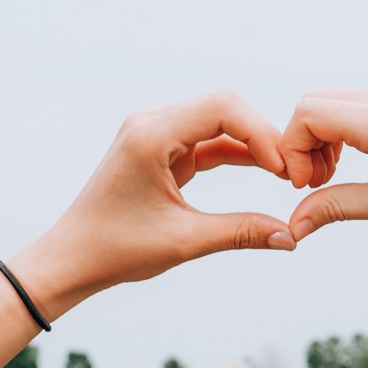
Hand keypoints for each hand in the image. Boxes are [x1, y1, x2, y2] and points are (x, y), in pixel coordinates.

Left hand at [9, 92, 296, 319]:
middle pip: (224, 108)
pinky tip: (265, 172)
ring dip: (252, 145)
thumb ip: (240, 233)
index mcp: (151, 135)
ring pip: (218, 124)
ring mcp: (154, 133)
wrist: (72, 258)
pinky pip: (205, 142)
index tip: (286, 170)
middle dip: (263, 136)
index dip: (262, 133)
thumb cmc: (115, 250)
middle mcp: (151, 123)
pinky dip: (235, 155)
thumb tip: (290, 237)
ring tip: (286, 174)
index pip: (223, 108)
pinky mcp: (158, 149)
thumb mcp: (184, 241)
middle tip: (295, 171)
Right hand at [280, 89, 367, 245]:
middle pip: (314, 103)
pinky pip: (354, 109)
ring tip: (329, 180)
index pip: (308, 114)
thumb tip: (293, 225)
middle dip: (301, 143)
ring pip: (331, 104)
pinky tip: (349, 168)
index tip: (302, 187)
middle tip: (312, 185)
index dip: (292, 150)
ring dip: (319, 140)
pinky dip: (339, 135)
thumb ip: (333, 208)